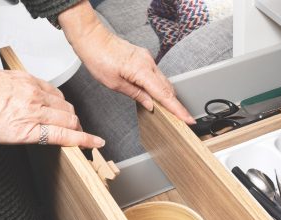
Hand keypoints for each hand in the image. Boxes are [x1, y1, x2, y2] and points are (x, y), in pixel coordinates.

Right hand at [0, 61, 103, 147]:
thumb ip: (14, 90)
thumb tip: (19, 100)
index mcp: (25, 80)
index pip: (56, 94)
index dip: (65, 108)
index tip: (71, 114)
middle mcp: (33, 94)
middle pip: (66, 108)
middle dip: (74, 120)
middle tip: (78, 131)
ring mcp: (32, 112)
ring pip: (68, 121)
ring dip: (78, 130)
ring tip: (83, 140)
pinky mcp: (27, 130)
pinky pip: (62, 136)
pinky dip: (82, 140)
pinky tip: (93, 143)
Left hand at [59, 2, 194, 124]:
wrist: (92, 39)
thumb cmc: (99, 58)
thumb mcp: (115, 84)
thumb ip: (136, 94)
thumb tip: (150, 104)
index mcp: (142, 71)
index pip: (165, 95)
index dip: (178, 109)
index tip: (188, 119)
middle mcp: (148, 63)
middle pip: (168, 88)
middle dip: (175, 104)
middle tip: (181, 119)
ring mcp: (147, 59)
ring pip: (163, 81)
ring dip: (167, 96)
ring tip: (170, 110)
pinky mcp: (143, 57)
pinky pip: (156, 75)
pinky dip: (159, 86)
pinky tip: (156, 94)